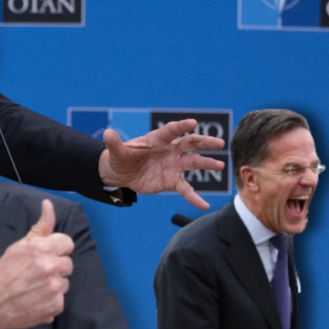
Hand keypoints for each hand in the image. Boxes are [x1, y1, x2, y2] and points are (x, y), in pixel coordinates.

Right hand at [0, 200, 72, 328]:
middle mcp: (50, 266)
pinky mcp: (56, 305)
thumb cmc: (1, 275)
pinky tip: (35, 299)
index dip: (57, 249)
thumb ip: (40, 227)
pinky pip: (61, 298)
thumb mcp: (18, 246)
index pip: (67, 243)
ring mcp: (54, 287)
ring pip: (65, 282)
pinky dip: (50, 300)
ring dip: (53, 284)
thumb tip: (48, 205)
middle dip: (55, 267)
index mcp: (41, 248)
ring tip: (34, 287)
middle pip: (68, 263)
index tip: (46, 255)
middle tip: (36, 273)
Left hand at [98, 118, 224, 209]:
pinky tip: (204, 205)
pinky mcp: (172, 181)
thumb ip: (114, 143)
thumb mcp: (116, 152)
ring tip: (221, 165)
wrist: (123, 173)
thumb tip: (108, 133)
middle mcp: (170, 150)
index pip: (171, 131)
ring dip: (207, 164)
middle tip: (219, 142)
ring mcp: (173, 165)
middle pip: (190, 143)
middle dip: (204, 142)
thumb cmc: (121, 157)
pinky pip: (186, 189)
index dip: (181, 127)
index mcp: (157, 140)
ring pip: (194, 163)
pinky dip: (194, 197)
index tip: (192, 122)